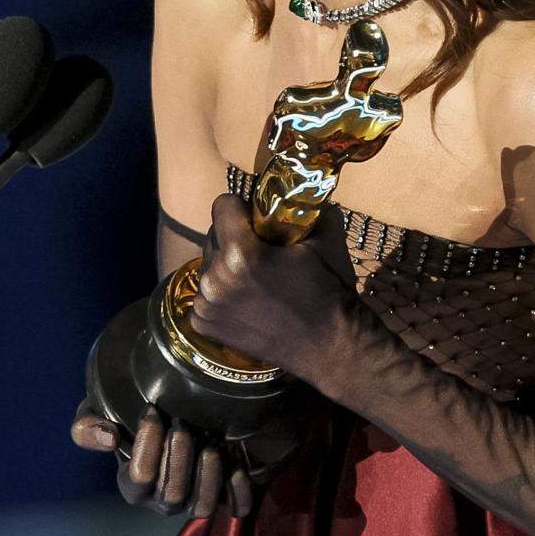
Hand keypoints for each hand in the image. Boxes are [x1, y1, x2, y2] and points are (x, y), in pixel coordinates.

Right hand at [70, 398, 253, 517]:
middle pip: (172, 496)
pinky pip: (235, 507)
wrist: (168, 415)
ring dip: (208, 474)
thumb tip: (108, 437)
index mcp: (133, 487)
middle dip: (179, 458)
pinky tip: (234, 459)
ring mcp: (193, 501)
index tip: (153, 410)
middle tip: (184, 424)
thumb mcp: (97, 415)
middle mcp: (162, 500)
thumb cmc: (128, 417)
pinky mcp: (223, 497)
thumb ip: (88, 427)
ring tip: (211, 443)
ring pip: (202, 506)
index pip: (138, 478)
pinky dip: (237, 487)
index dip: (146, 445)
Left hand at [185, 192, 357, 381]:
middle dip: (233, 238)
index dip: (241, 208)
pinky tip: (245, 302)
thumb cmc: (328, 292)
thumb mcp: (325, 241)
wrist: (329, 346)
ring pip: (208, 265)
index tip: (256, 220)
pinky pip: (205, 294)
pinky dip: (221, 295)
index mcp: (240, 253)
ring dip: (225, 267)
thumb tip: (303, 189)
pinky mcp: (204, 324)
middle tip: (260, 252)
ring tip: (254, 280)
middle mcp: (215, 278)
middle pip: (213, 235)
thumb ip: (309, 208)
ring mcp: (207, 304)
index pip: (221, 205)